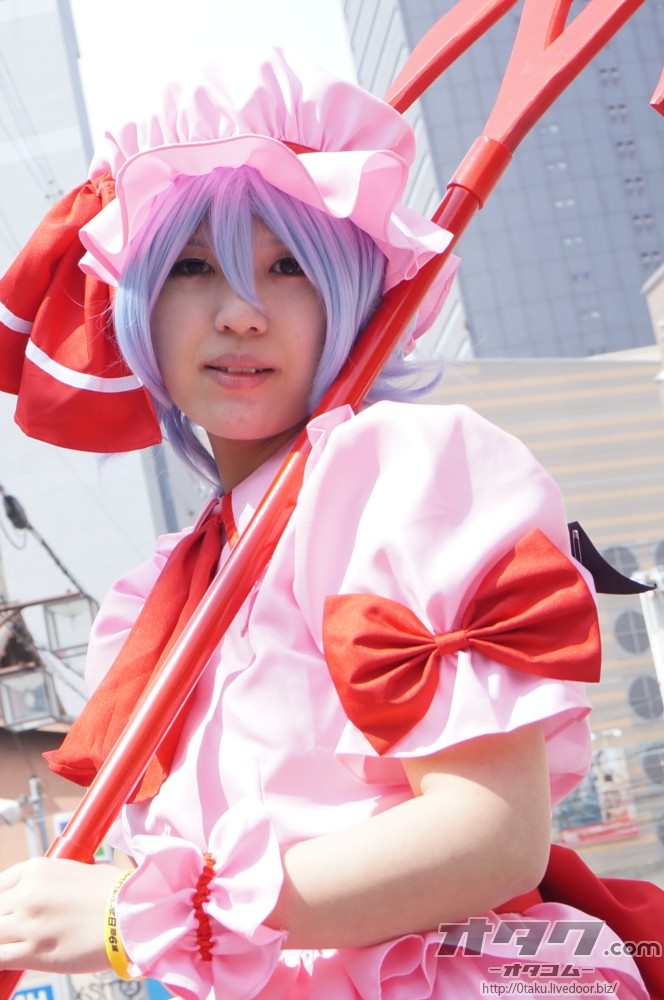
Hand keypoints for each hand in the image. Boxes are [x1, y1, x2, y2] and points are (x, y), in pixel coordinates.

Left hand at [0, 858, 122, 973]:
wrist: (131, 915)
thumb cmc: (115, 893)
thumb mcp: (80, 871)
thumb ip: (53, 882)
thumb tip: (47, 894)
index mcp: (37, 869)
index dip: (2, 902)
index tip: (6, 912)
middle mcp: (27, 893)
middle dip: (3, 922)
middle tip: (15, 932)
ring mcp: (28, 923)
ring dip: (3, 940)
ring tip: (15, 946)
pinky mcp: (34, 952)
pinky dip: (0, 961)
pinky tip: (6, 966)